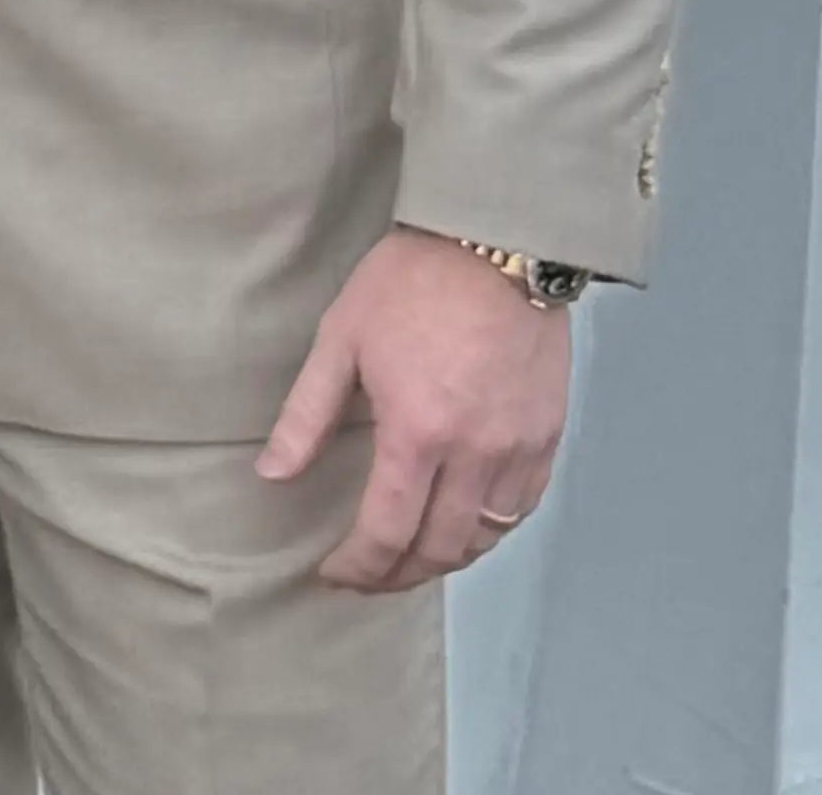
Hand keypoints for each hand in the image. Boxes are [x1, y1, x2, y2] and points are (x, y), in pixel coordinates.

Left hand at [261, 227, 573, 591]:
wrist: (496, 243)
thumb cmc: (410, 282)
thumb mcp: (341, 340)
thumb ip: (307, 416)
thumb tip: (272, 474)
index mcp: (418, 432)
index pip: (388, 531)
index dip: (358, 566)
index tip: (334, 574)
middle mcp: (475, 453)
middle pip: (439, 549)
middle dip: (397, 575)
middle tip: (366, 578)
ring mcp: (519, 448)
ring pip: (486, 538)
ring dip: (444, 560)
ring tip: (408, 560)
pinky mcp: (548, 435)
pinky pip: (522, 508)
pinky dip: (490, 531)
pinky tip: (463, 527)